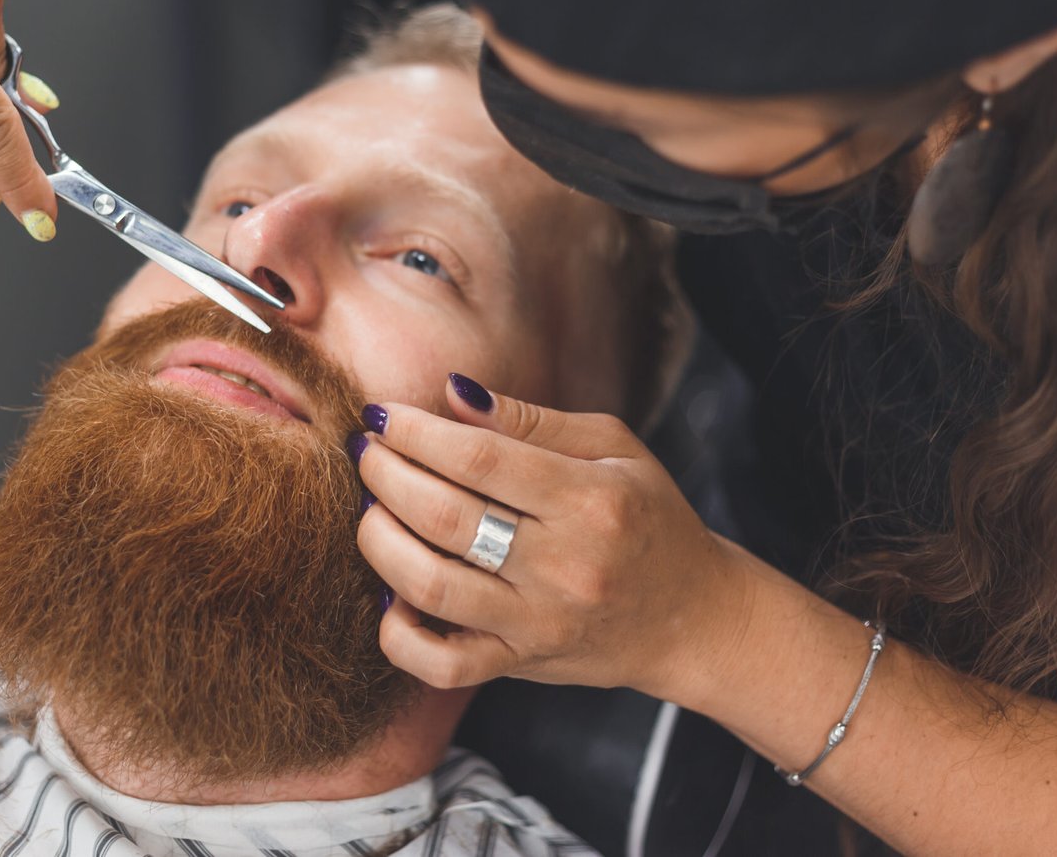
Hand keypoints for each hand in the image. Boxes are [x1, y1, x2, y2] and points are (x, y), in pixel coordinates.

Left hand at [354, 375, 750, 695]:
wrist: (692, 617)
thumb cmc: (647, 516)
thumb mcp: (612, 447)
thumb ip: (529, 419)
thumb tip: (450, 393)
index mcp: (590, 499)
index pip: (478, 457)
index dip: (416, 432)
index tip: (382, 415)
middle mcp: (564, 564)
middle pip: (445, 515)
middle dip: (385, 475)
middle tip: (364, 452)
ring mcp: (539, 622)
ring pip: (431, 585)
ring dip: (379, 539)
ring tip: (369, 507)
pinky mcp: (520, 663)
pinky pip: (441, 663)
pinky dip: (398, 633)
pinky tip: (387, 593)